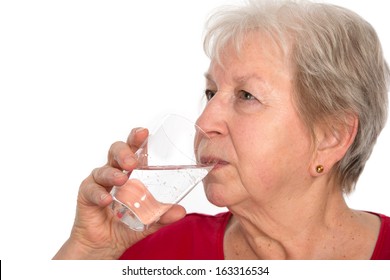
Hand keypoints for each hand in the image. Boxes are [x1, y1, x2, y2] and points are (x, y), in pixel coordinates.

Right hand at [53, 128, 185, 258]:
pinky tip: (107, 199)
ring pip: (103, 169)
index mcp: (131, 173)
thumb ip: (162, 216)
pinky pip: (91, 189)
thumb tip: (180, 211)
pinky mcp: (86, 194)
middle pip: (116, 151)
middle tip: (133, 161)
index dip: (138, 139)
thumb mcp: (148, 221)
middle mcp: (114, 172)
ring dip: (112, 173)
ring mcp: (99, 182)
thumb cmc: (126, 225)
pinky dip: (99, 194)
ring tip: (122, 179)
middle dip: (125, 151)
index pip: (135, 150)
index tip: (145, 132)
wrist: (105, 245)